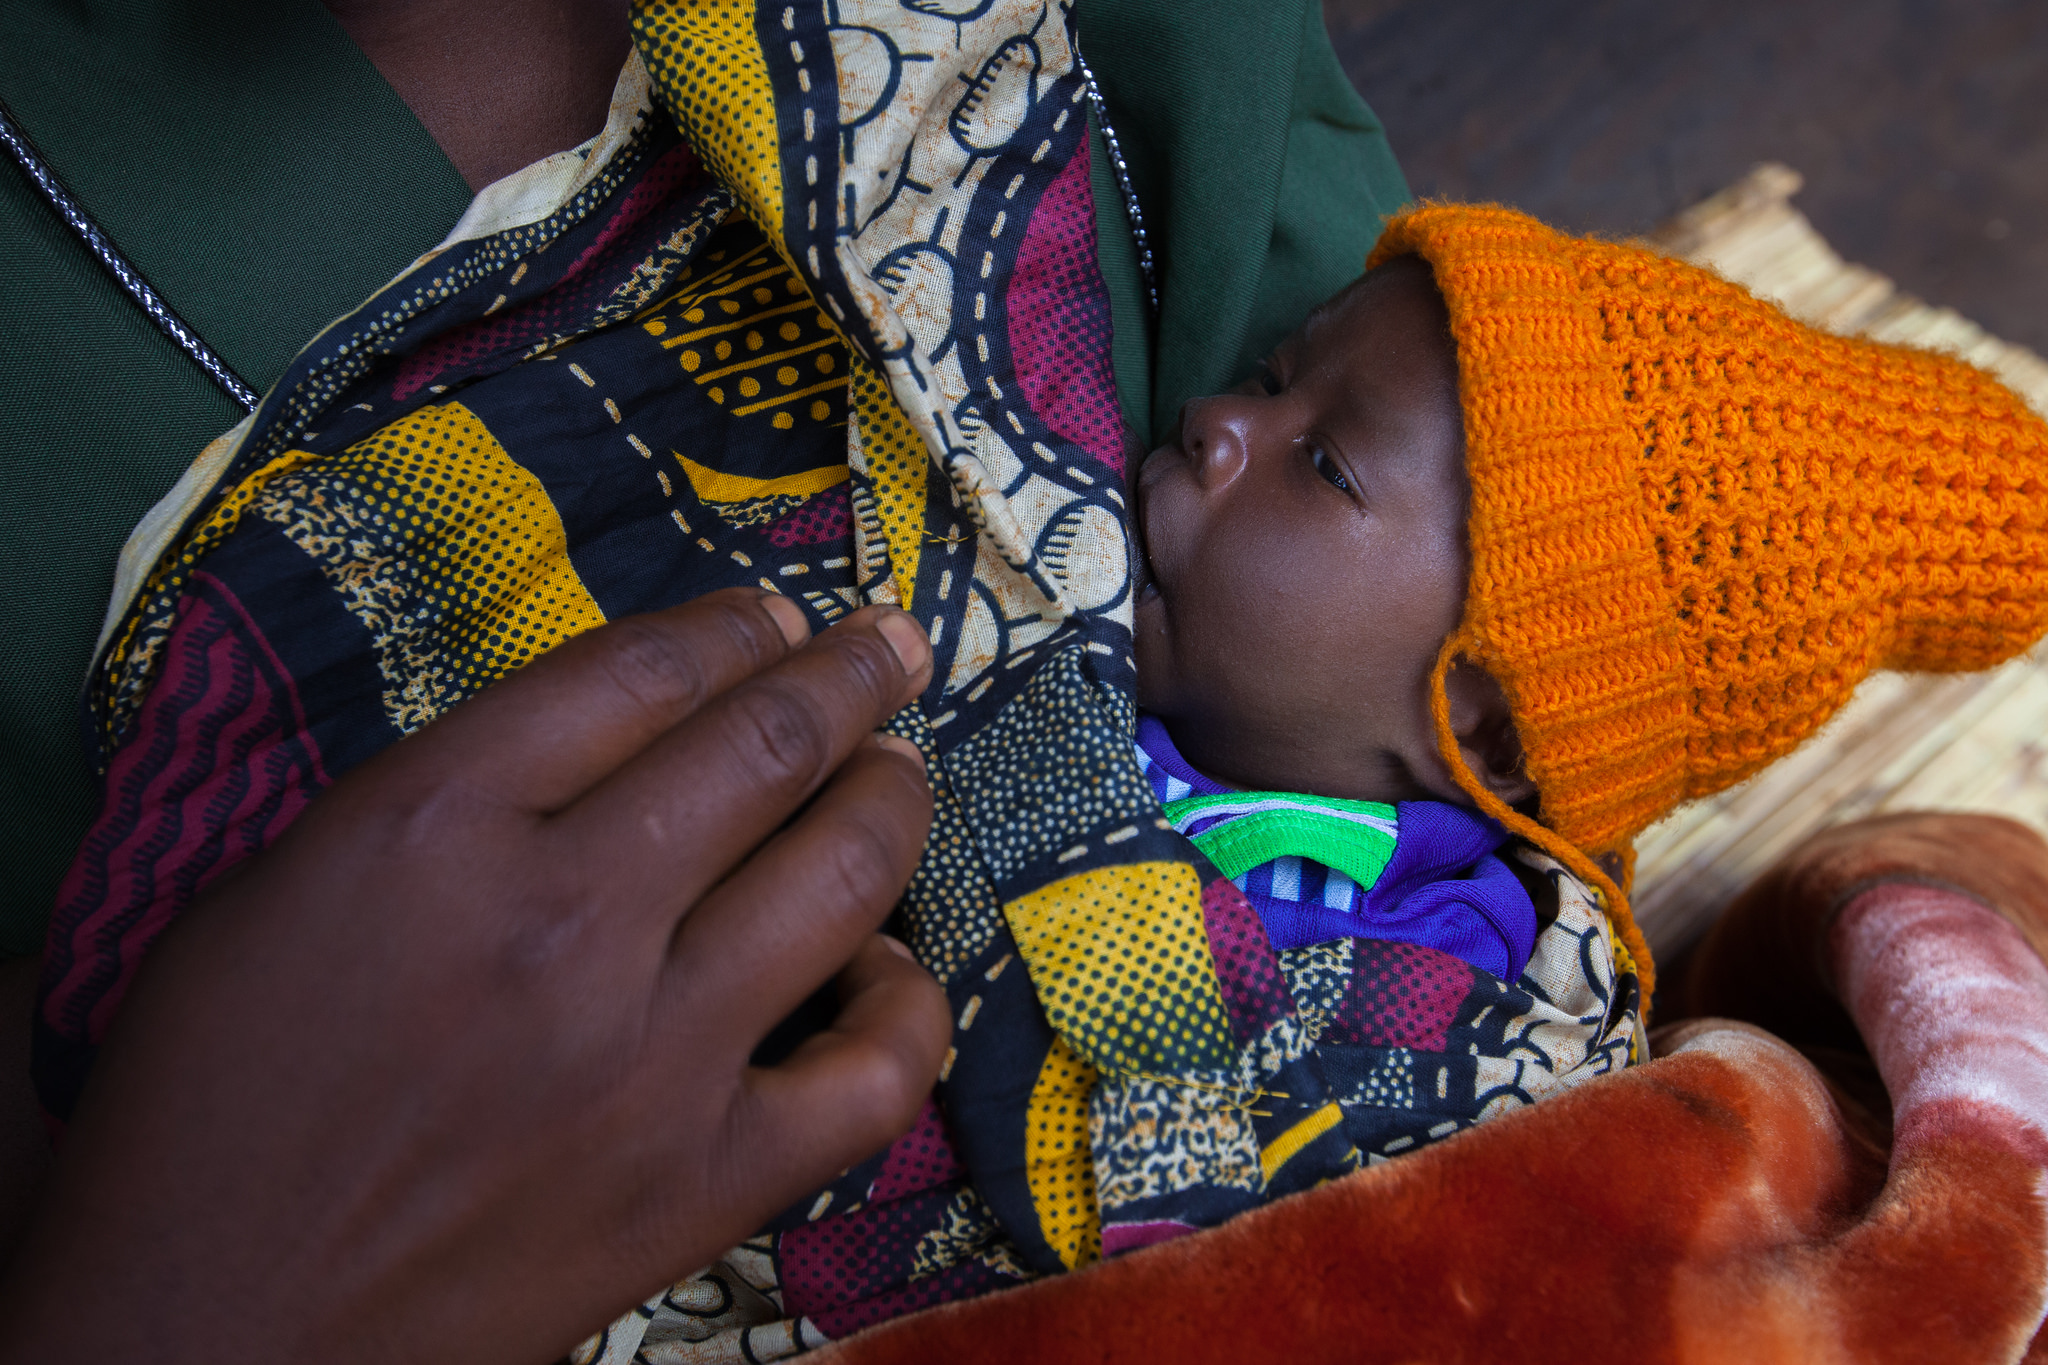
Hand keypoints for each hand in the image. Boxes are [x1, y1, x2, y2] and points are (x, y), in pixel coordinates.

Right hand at [0, 590, 947, 1364]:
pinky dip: (905, 1003)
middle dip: (854, 672)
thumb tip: (605, 737)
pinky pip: (874, 1069)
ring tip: (903, 769)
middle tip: (892, 646)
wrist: (205, 1330)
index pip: (638, 671)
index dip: (733, 624)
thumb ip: (442, 795)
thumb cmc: (213, 1110)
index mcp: (435, 823)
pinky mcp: (705, 1180)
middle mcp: (564, 917)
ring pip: (844, 871)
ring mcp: (653, 1053)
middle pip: (765, 743)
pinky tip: (882, 968)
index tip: (777, 614)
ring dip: (896, 797)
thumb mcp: (281, 890)